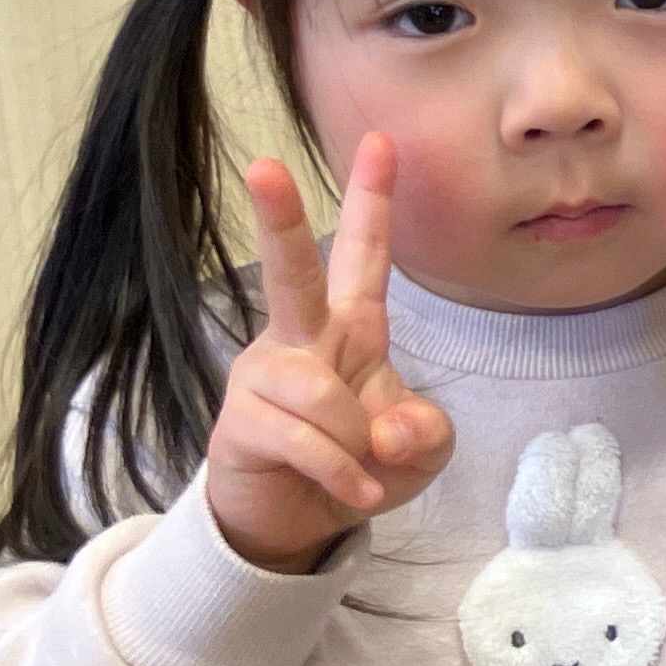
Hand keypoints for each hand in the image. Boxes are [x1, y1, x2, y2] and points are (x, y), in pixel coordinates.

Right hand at [204, 133, 456, 574]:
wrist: (299, 523)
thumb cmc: (360, 465)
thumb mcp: (418, 449)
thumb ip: (426, 430)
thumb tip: (389, 426)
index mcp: (349, 327)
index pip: (364, 256)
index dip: (372, 202)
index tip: (382, 142)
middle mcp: (300, 340)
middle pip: (291, 274)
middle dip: (278, 221)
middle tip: (264, 165)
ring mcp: (264, 378)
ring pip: (322, 394)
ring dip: (358, 444)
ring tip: (361, 467)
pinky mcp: (239, 423)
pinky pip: (308, 443)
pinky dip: (344, 474)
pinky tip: (356, 490)